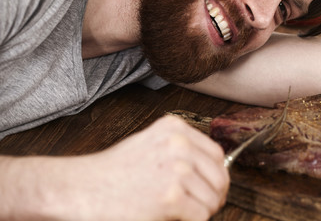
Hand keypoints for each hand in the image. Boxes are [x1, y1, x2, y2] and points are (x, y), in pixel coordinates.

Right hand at [68, 115, 229, 219]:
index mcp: (175, 128)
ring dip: (202, 211)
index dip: (217, 176)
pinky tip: (172, 218)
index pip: (217, 154)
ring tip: (182, 212)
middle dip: (215, 196)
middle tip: (203, 207)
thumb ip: (181, 150)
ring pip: (212, 199)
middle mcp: (179, 144)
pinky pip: (201, 216)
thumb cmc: (113, 171)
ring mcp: (176, 169)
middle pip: (220, 176)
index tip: (212, 189)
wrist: (81, 188)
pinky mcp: (171, 196)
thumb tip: (213, 170)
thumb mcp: (151, 144)